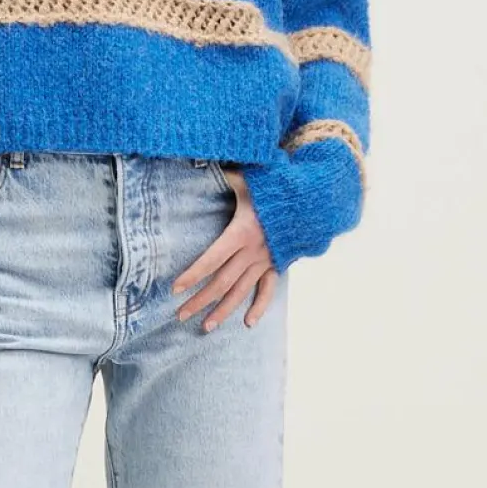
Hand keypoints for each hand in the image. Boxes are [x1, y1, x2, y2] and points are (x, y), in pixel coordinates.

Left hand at [172, 168, 278, 327]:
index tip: (175, 289)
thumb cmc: (275, 188)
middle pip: (221, 282)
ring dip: (222, 310)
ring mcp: (265, 261)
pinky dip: (259, 307)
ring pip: (240, 291)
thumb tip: (198, 160)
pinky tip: (248, 323)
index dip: (193, 275)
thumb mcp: (248, 180)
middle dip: (200, 300)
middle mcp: (252, 252)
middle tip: (180, 315)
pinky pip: (267, 290)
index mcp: (241, 233)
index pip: (211, 260)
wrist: (311, 199)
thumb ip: (225, 176)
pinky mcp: (277, 264)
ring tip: (205, 327)